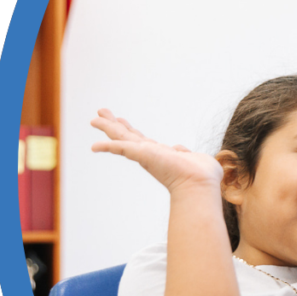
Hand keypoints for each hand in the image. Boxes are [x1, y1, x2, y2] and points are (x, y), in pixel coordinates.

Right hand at [91, 109, 223, 193]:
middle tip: (100, 112)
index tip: (121, 120)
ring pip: (121, 138)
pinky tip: (94, 146)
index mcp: (160, 154)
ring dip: (108, 127)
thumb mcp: (194, 159)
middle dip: (113, 124)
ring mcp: (145, 155)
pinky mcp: (143, 155)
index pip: (141, 140)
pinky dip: (108, 147)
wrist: (200, 183)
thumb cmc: (202, 176)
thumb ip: (186, 153)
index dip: (130, 130)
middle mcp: (150, 154)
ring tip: (94, 118)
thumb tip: (181, 150)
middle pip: (126, 136)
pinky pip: (121, 148)